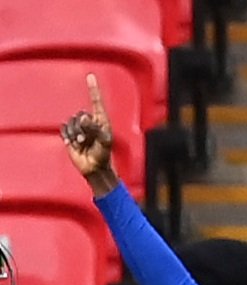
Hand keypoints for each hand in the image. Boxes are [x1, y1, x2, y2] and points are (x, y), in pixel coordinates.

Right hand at [60, 74, 117, 191]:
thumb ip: (95, 129)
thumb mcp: (104, 141)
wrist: (94, 168)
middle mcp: (89, 121)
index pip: (96, 101)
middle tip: (90, 141)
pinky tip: (75, 144)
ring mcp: (79, 127)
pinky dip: (68, 137)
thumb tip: (83, 118)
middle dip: (83, 129)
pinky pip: (64, 129)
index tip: (90, 76)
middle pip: (80, 115)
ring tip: (83, 145)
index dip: (93, 89)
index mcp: (101, 120)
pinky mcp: (69, 134)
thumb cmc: (103, 155)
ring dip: (76, 135)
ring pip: (71, 122)